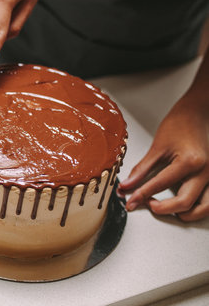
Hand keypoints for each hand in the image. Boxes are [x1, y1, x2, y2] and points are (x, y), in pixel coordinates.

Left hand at [119, 95, 208, 221]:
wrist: (198, 113)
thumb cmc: (179, 125)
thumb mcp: (157, 147)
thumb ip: (142, 169)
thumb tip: (127, 186)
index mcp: (190, 161)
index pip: (161, 185)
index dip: (141, 195)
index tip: (130, 202)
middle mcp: (206, 172)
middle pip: (184, 203)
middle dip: (162, 209)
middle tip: (145, 204)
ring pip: (203, 209)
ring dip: (182, 213)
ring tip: (163, 206)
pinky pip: (208, 202)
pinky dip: (196, 208)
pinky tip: (179, 205)